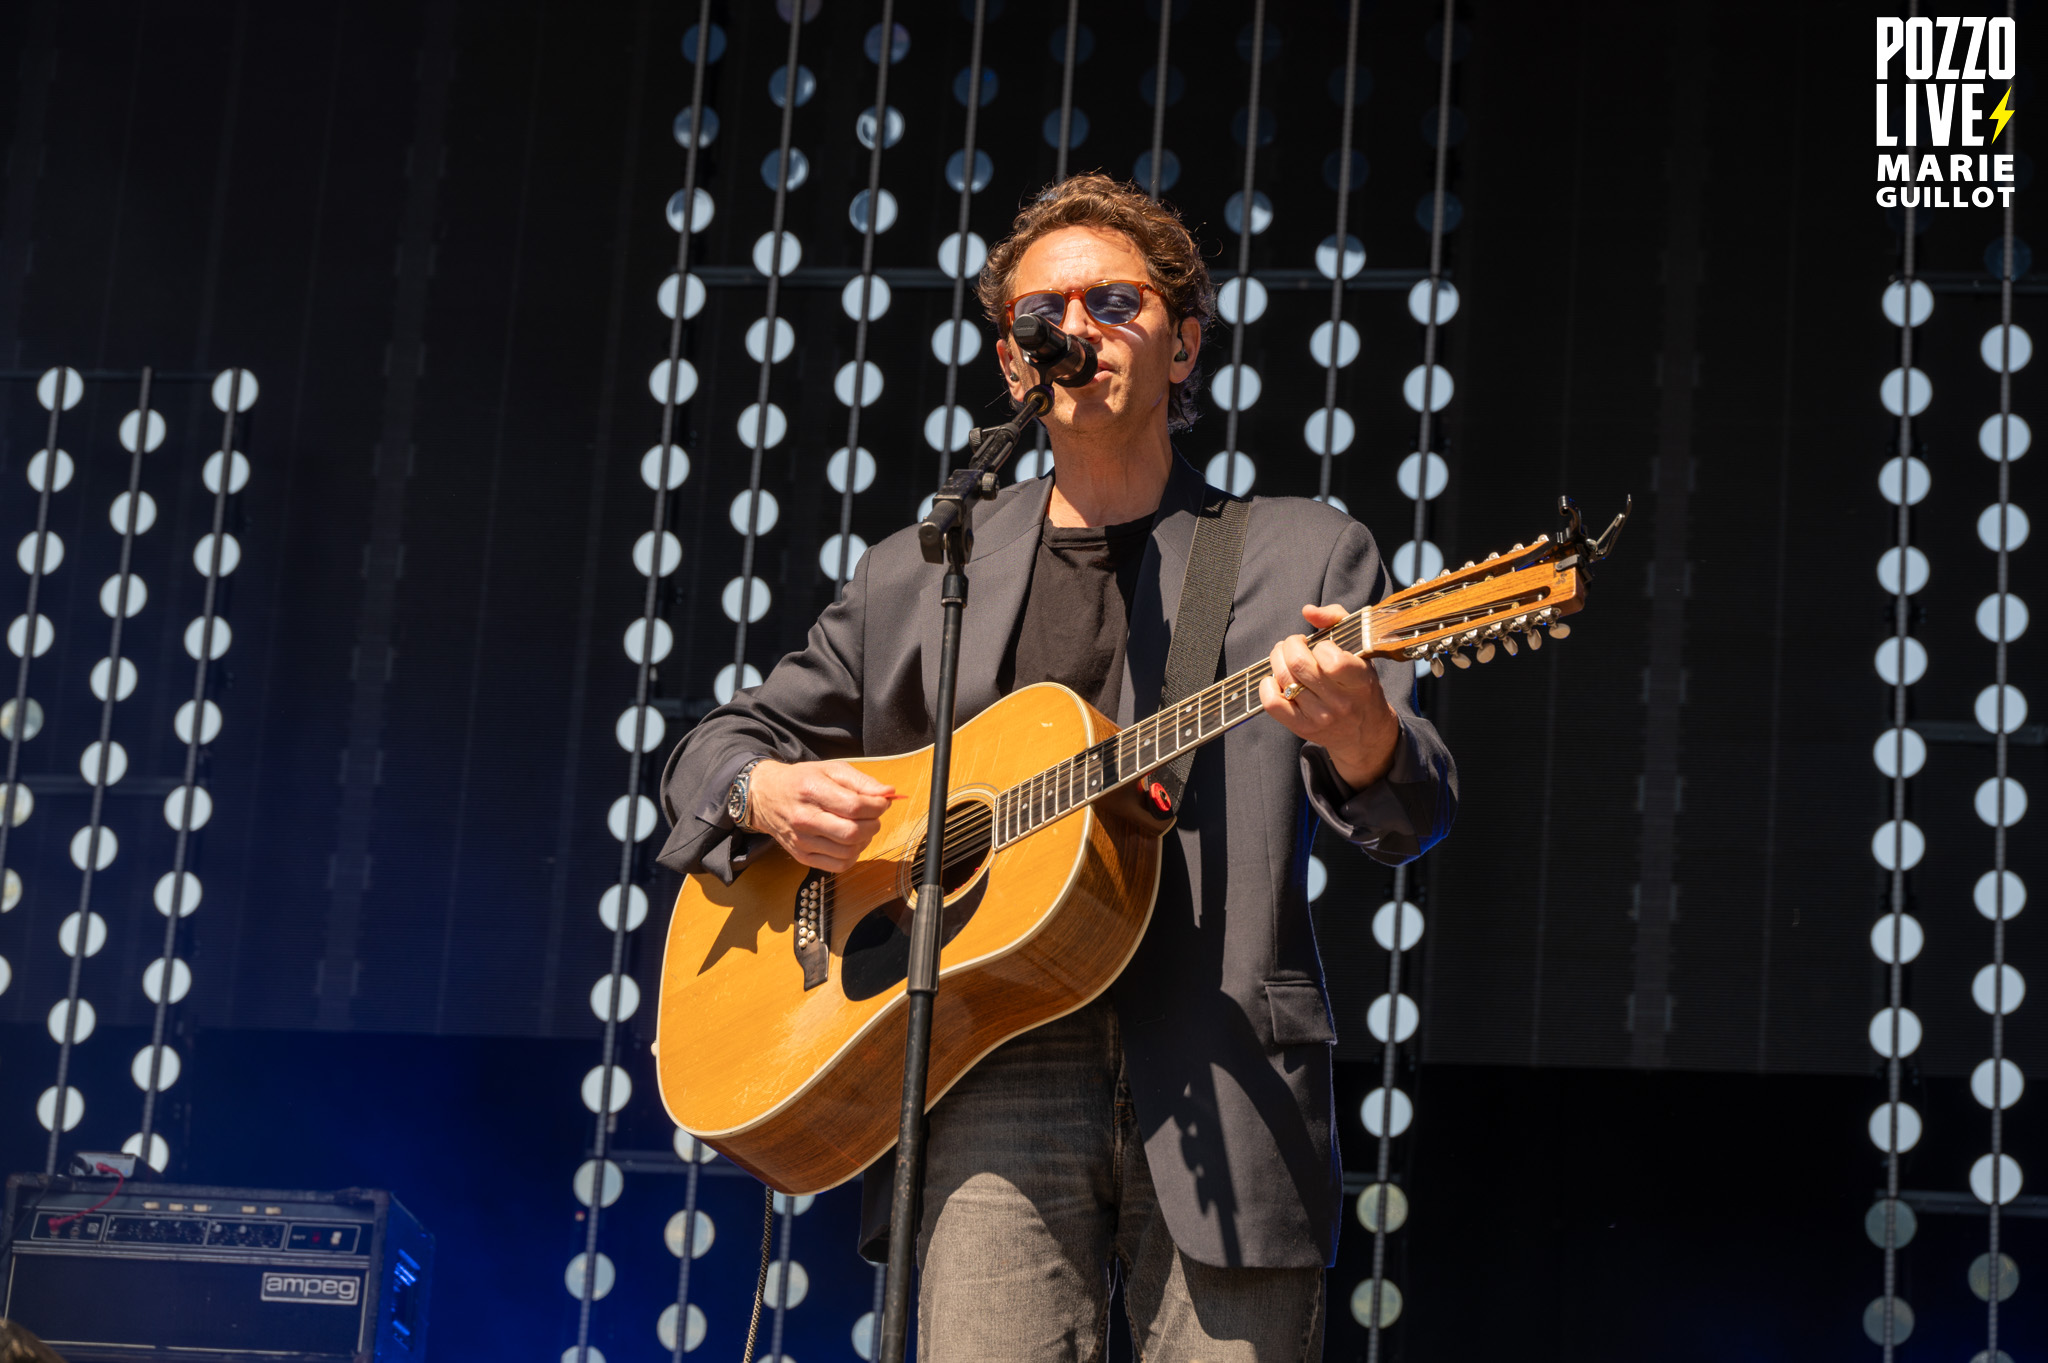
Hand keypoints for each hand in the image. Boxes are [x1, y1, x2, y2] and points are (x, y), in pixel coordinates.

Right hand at [746, 760, 900, 871]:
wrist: (765, 796)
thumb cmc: (801, 780)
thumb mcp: (831, 769)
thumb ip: (861, 781)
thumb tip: (888, 793)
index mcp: (812, 791)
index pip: (855, 806)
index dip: (877, 806)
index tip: (882, 802)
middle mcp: (804, 819)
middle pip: (853, 833)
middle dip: (874, 824)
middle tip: (873, 816)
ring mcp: (802, 841)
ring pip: (848, 852)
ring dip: (865, 840)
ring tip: (861, 827)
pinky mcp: (801, 856)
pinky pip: (838, 865)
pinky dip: (852, 855)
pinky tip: (849, 841)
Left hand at [1259, 603, 1401, 789]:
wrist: (1364, 732)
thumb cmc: (1360, 685)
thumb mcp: (1360, 650)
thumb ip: (1337, 620)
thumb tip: (1307, 611)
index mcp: (1359, 681)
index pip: (1332, 661)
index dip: (1319, 646)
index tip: (1321, 645)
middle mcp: (1340, 702)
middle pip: (1298, 665)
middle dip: (1289, 645)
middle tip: (1294, 644)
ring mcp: (1320, 717)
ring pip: (1284, 680)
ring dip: (1277, 660)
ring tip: (1284, 656)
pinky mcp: (1302, 728)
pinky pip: (1272, 703)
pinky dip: (1267, 685)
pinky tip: (1275, 679)